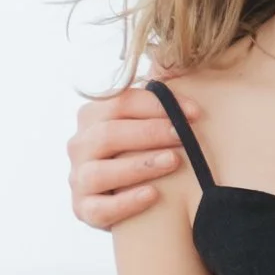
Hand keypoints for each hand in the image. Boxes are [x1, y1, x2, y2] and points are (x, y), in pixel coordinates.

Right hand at [71, 81, 184, 230]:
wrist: (130, 201)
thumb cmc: (142, 152)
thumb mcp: (144, 124)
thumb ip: (155, 101)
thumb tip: (173, 64)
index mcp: (92, 117)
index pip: (121, 102)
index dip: (158, 105)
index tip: (195, 113)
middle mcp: (79, 146)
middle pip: (109, 134)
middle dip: (150, 133)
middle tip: (184, 135)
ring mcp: (78, 179)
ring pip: (101, 172)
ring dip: (139, 165)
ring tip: (173, 162)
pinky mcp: (83, 210)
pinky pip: (100, 208)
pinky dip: (127, 202)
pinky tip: (153, 195)